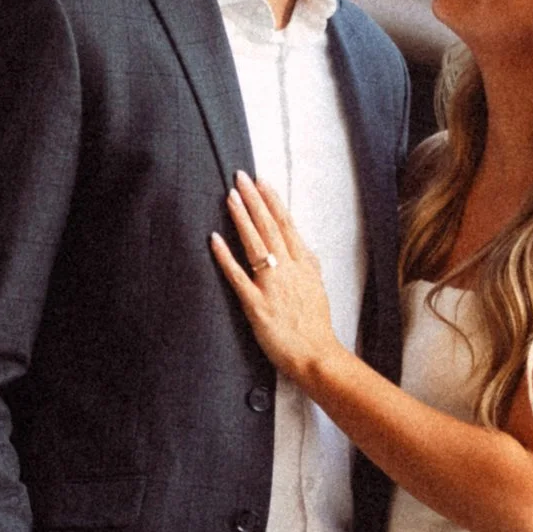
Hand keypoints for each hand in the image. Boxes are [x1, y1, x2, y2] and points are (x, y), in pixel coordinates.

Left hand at [211, 172, 340, 387]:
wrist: (317, 355)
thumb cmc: (316, 325)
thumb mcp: (318, 287)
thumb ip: (308, 266)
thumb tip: (304, 249)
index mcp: (304, 264)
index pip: (287, 224)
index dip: (272, 200)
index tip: (262, 181)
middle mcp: (289, 269)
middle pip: (270, 227)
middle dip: (254, 199)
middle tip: (241, 176)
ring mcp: (272, 286)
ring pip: (255, 244)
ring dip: (242, 218)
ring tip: (230, 196)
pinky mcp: (256, 305)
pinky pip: (238, 276)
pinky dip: (225, 256)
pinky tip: (214, 239)